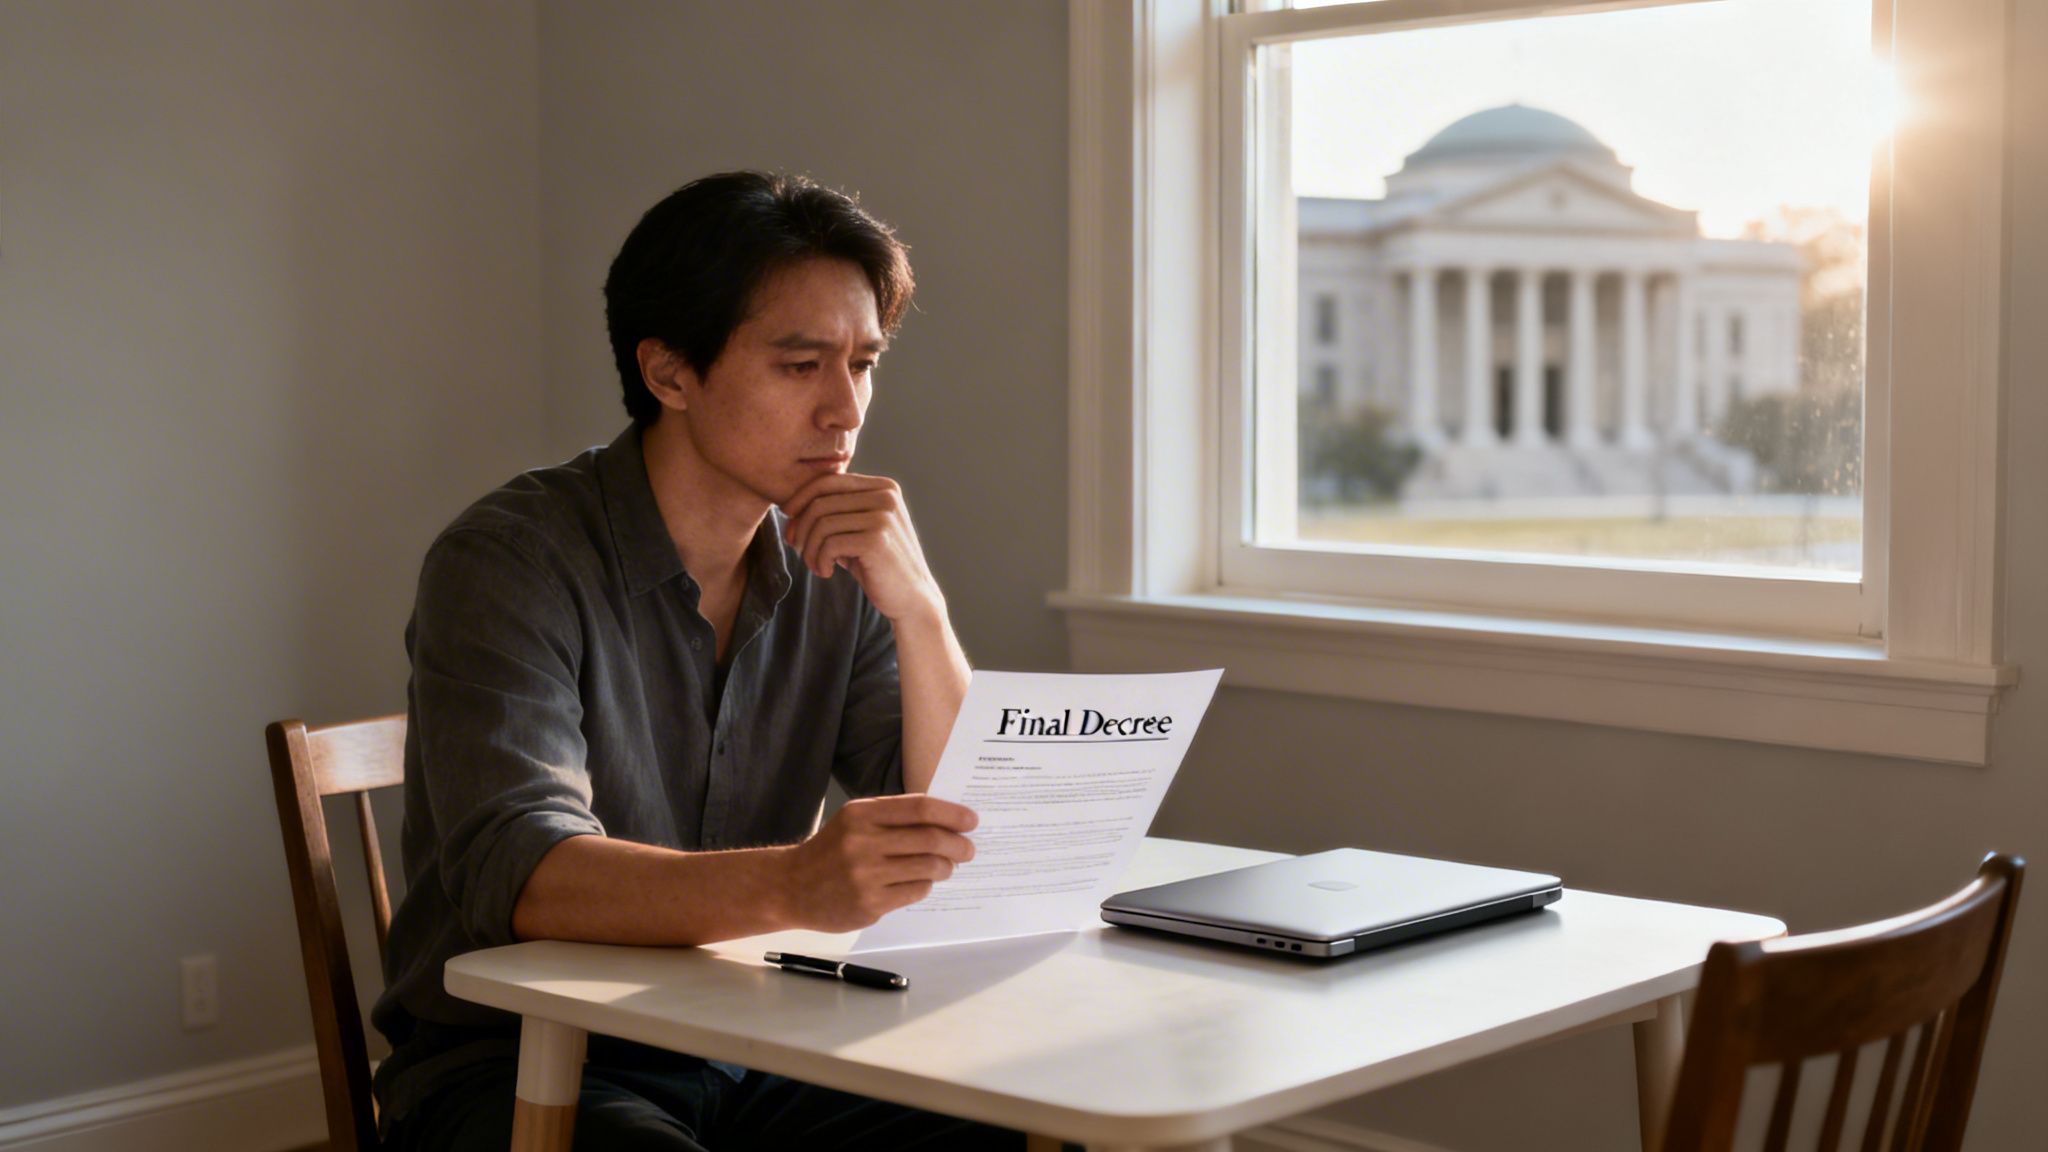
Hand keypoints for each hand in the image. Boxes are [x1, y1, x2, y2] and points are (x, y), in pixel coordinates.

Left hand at [780, 472, 941, 623]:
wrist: (911, 598)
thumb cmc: (878, 565)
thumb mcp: (857, 531)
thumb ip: (833, 513)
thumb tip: (789, 509)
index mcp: (883, 487)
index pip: (829, 480)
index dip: (801, 498)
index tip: (788, 519)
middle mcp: (886, 496)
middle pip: (821, 502)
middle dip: (801, 527)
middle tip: (797, 548)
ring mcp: (883, 517)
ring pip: (822, 524)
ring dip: (809, 549)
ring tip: (815, 565)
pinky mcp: (877, 540)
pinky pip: (829, 544)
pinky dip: (819, 560)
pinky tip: (826, 573)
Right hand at [780, 794, 977, 931]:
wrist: (791, 886)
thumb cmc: (831, 849)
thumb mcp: (854, 821)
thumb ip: (892, 817)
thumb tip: (945, 821)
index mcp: (862, 814)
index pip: (919, 808)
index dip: (952, 814)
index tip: (971, 820)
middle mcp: (863, 842)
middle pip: (930, 839)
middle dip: (958, 844)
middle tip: (968, 849)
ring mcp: (866, 876)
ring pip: (927, 868)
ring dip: (945, 867)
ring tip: (947, 867)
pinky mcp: (869, 904)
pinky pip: (914, 891)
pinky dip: (926, 885)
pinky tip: (922, 882)